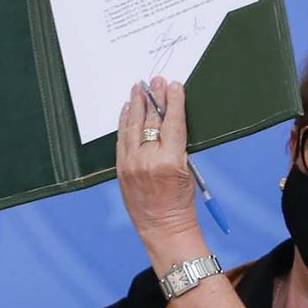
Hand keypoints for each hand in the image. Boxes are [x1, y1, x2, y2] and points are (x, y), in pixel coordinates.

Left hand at [114, 77, 203, 261]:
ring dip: (136, 104)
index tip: (174, 85)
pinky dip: (124, 122)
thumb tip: (167, 119)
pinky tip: (127, 109)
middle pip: (151, 121)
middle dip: (155, 98)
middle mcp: (148, 160)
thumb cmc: (180, 202)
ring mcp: (131, 164)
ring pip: (133, 126)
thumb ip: (176, 145)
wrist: (163, 227)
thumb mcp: (187, 171)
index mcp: (171, 161)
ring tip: (139, 88)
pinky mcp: (121, 169)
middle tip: (156, 80)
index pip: (173, 123)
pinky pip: (121, 139)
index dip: (174, 101)